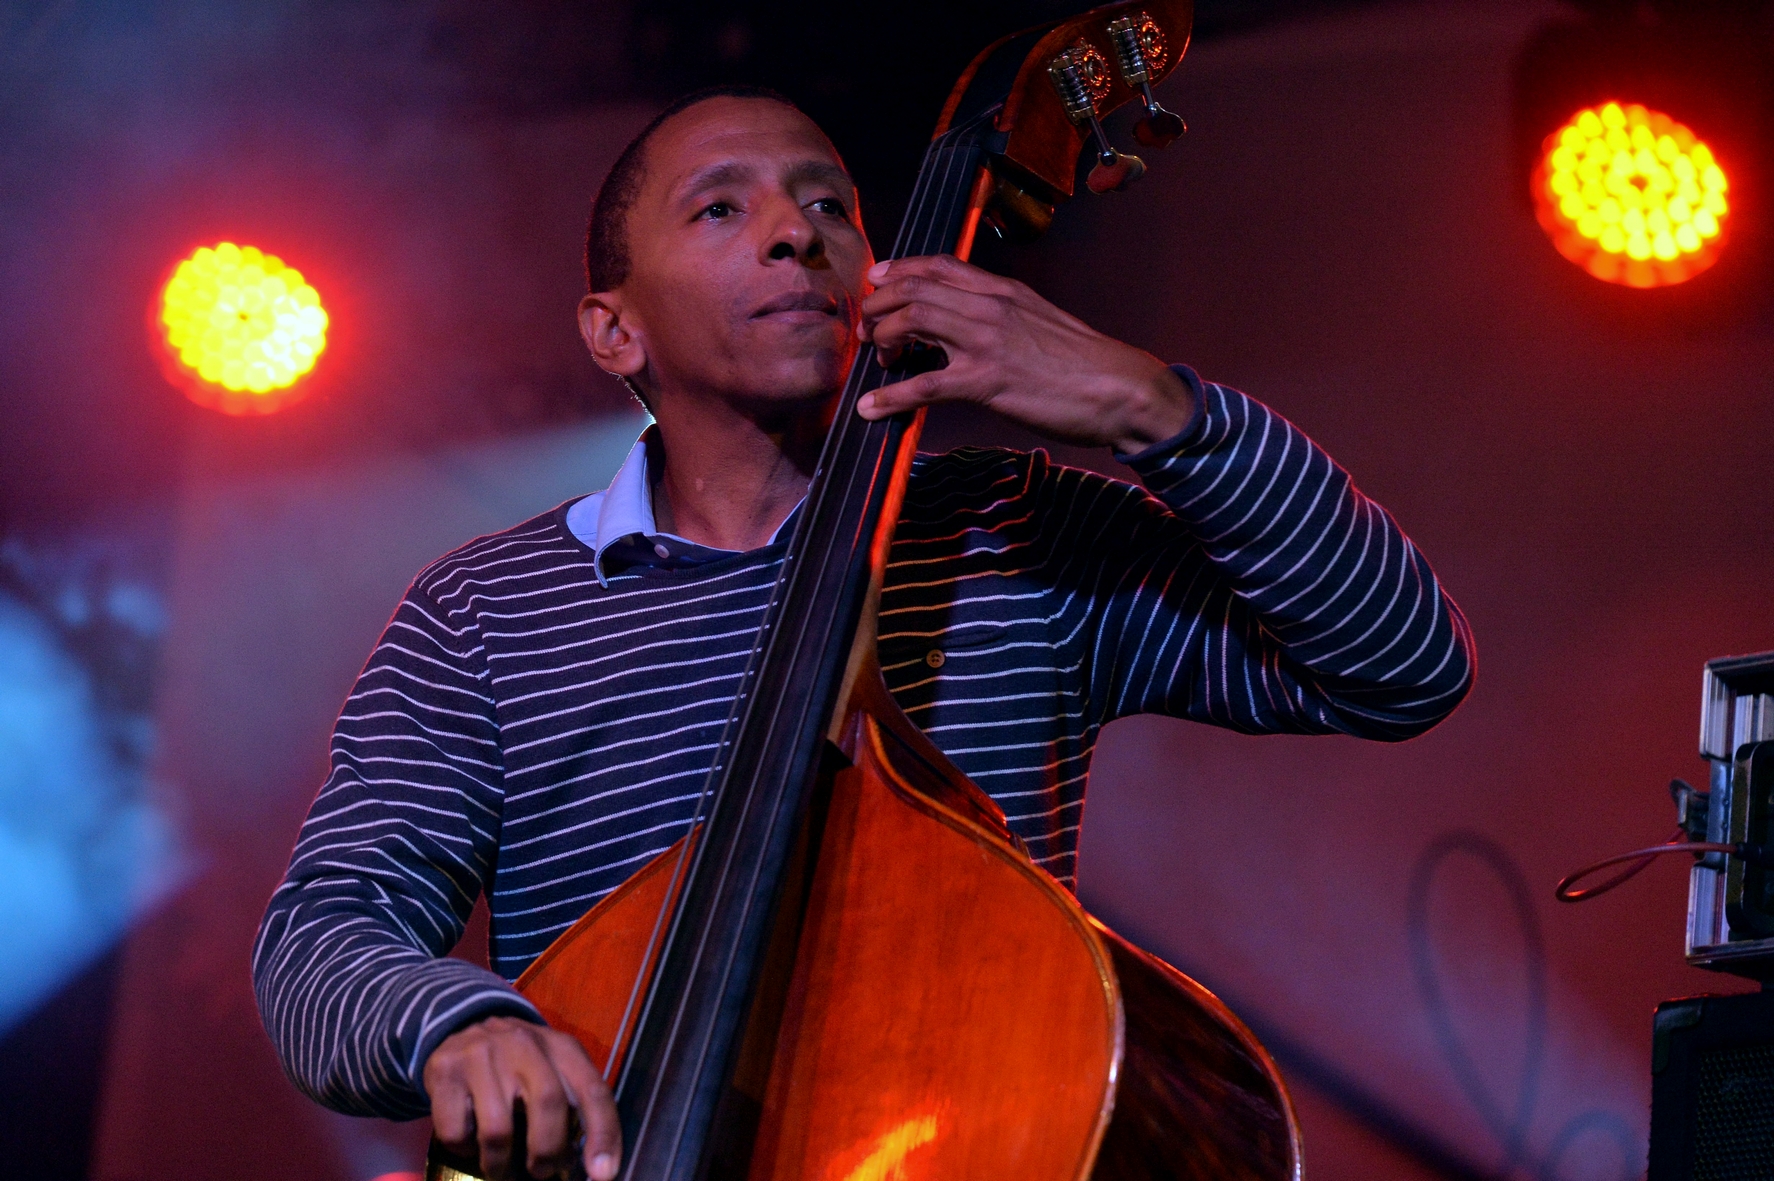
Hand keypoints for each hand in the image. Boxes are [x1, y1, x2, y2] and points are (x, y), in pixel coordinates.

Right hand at [424, 1015, 620, 1180]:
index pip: (593, 1090)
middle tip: (541, 1173)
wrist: (465, 1025)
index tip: (603, 1174)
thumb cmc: (519, 1064)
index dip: (603, 1134)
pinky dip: (463, 1149)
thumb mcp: (552, 1069)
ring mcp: (482, 1053)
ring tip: (501, 1168)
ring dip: (500, 1164)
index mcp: (561, 1047)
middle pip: (548, 1104)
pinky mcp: (446, 1070)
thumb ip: (571, 1107)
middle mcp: (525, 1043)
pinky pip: (456, 1130)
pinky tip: (470, 1141)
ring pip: (498, 1129)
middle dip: (548, 1152)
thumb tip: (593, 1166)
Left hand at [855, 254, 1194, 453]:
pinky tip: (871, 408)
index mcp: (1004, 292)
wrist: (1120, 387)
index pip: (940, 265)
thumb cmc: (1085, 363)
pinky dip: (891, 397)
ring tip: (875, 357)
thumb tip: (973, 325)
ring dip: (882, 337)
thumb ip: (1005, 316)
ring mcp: (986, 342)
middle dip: (880, 305)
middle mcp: (990, 307)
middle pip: (915, 288)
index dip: (899, 270)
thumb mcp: (1042, 322)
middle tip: (869, 329)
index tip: (876, 282)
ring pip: (913, 320)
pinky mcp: (986, 381)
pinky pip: (924, 384)